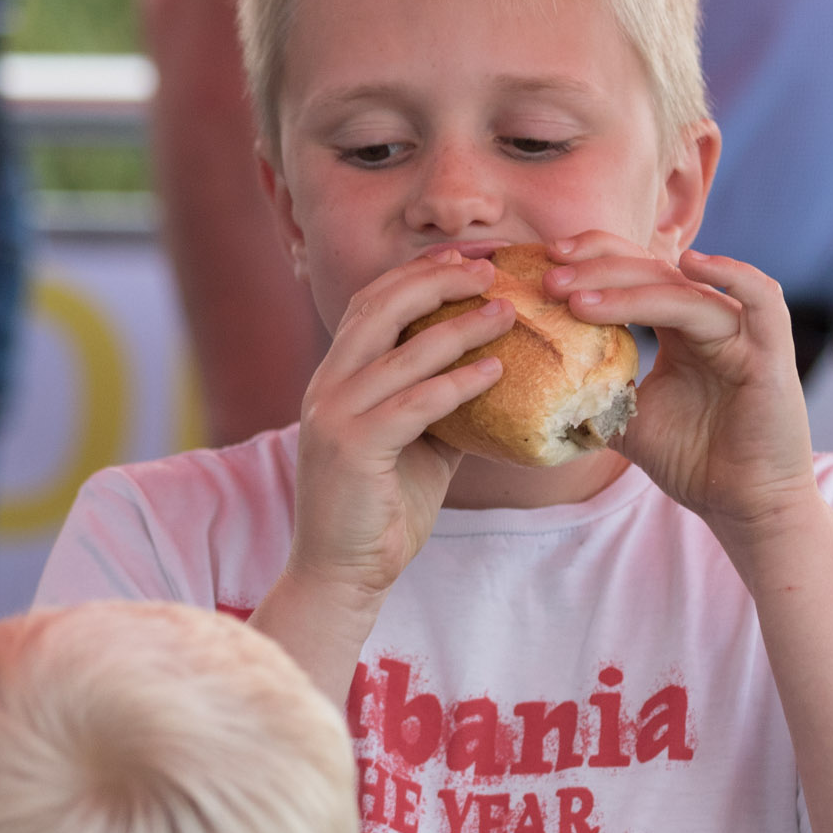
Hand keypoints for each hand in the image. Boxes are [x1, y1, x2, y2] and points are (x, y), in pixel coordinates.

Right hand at [281, 249, 515, 603]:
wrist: (344, 573)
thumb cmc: (383, 509)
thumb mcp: (418, 444)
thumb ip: (441, 403)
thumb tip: (495, 370)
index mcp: (335, 378)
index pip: (370, 304)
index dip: (416, 274)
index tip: (467, 260)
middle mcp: (326, 386)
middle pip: (379, 307)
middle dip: (436, 280)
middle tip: (490, 271)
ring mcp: (333, 415)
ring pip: (401, 351)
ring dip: (460, 326)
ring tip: (507, 313)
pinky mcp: (351, 447)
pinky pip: (413, 403)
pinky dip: (457, 383)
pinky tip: (494, 372)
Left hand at [545, 233, 817, 542]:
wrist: (744, 505)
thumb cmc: (695, 461)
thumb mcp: (629, 422)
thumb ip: (595, 396)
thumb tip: (540, 388)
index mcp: (677, 329)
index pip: (636, 275)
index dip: (593, 261)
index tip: (545, 265)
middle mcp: (709, 321)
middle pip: (653, 272)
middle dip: (598, 269)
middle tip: (549, 278)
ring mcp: (742, 334)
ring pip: (686, 291)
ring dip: (631, 287)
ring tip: (578, 297)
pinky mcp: (772, 355)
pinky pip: (763, 301)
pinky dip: (734, 274)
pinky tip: (693, 262)